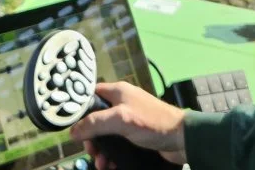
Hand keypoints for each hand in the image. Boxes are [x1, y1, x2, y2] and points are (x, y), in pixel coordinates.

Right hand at [68, 82, 186, 168]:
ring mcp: (129, 121)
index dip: (80, 109)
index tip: (73, 126)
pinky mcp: (136, 136)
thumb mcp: (120, 119)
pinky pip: (118, 145)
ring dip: (102, 151)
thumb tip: (72, 132)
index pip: (91, 95)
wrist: (182, 139)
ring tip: (102, 164)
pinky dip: (112, 155)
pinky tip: (111, 166)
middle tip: (92, 152)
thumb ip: (95, 123)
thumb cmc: (151, 122)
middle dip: (92, 138)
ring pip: (107, 135)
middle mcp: (122, 104)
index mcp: (118, 92)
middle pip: (97, 119)